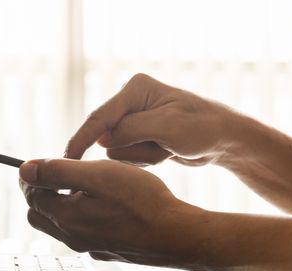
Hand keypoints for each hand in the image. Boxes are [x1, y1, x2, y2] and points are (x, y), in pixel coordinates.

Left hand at [19, 158, 205, 268]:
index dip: (32, 176)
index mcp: (65, 217)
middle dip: (42, 192)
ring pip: (59, 224)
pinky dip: (81, 216)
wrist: (176, 235)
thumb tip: (25, 169)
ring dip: (61, 204)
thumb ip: (58, 172)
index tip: (40, 163)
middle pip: (38, 213)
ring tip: (84, 187)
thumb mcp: (97, 175)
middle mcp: (72, 237)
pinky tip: (103, 205)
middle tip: (60, 174)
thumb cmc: (141, 201)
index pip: (30, 195)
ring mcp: (88, 247)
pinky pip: (81, 232)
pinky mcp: (105, 250)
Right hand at [65, 73, 240, 165]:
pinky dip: (146, 159)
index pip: (100, 117)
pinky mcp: (138, 135)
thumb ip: (131, 131)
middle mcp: (130, 101)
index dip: (81, 139)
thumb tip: (102, 141)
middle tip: (160, 148)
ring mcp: (134, 120)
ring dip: (142, 156)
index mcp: (135, 89)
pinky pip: (128, 155)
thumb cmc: (201, 128)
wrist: (225, 139)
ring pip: (118, 150)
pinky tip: (165, 152)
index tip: (67, 159)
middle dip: (132, 150)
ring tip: (167, 148)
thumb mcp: (167, 128)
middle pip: (109, 136)